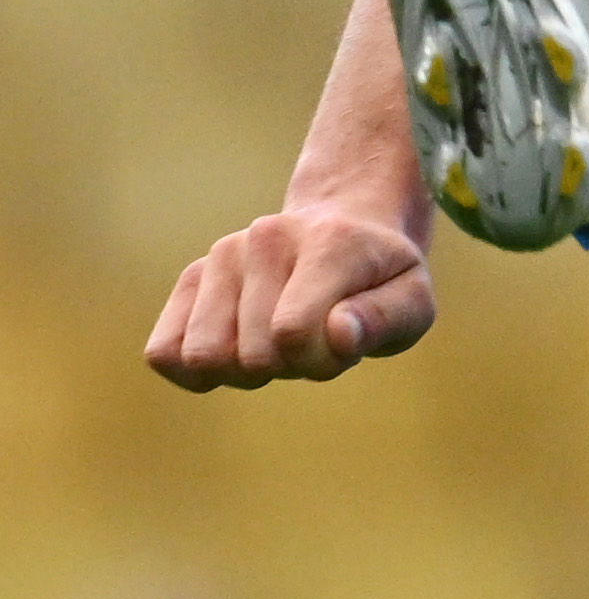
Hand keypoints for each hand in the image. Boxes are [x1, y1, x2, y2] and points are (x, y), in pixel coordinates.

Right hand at [147, 205, 435, 389]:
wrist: (344, 227)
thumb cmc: (381, 278)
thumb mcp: (413, 300)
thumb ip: (385, 319)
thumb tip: (339, 335)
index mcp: (326, 242)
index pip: (293, 332)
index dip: (320, 362)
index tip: (344, 348)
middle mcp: (264, 239)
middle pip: (251, 355)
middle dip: (289, 368)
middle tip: (315, 341)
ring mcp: (221, 256)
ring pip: (204, 356)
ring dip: (245, 371)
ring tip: (278, 343)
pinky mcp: (192, 279)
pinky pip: (165, 352)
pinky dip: (198, 372)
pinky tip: (236, 352)